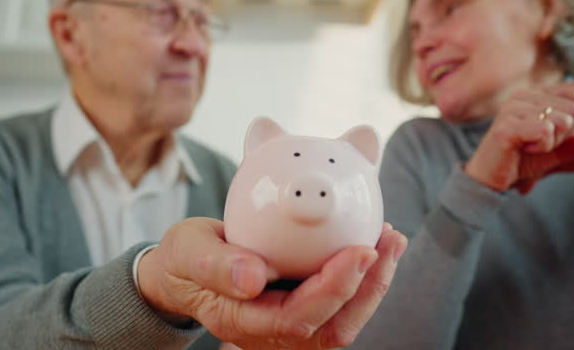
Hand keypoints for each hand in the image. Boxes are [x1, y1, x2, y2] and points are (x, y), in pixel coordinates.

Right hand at [137, 217, 407, 348]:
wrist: (182, 271)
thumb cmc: (184, 260)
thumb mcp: (187, 253)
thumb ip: (216, 265)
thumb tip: (253, 278)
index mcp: (243, 323)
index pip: (299, 317)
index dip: (335, 288)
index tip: (360, 250)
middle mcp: (272, 334)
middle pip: (333, 327)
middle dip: (369, 287)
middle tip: (388, 241)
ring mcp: (289, 326)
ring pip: (343, 320)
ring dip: (373, 282)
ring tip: (391, 239)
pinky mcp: (301, 309)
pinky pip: (340, 304)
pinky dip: (363, 276)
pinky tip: (374, 241)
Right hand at [464, 80, 573, 193]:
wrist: (490, 180)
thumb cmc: (522, 162)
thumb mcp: (560, 151)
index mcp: (536, 94)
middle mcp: (523, 95)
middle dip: (567, 135)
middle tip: (544, 145)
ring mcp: (512, 108)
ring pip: (560, 121)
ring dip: (551, 143)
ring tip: (531, 148)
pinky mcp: (506, 126)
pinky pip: (544, 132)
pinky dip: (541, 148)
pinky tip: (524, 151)